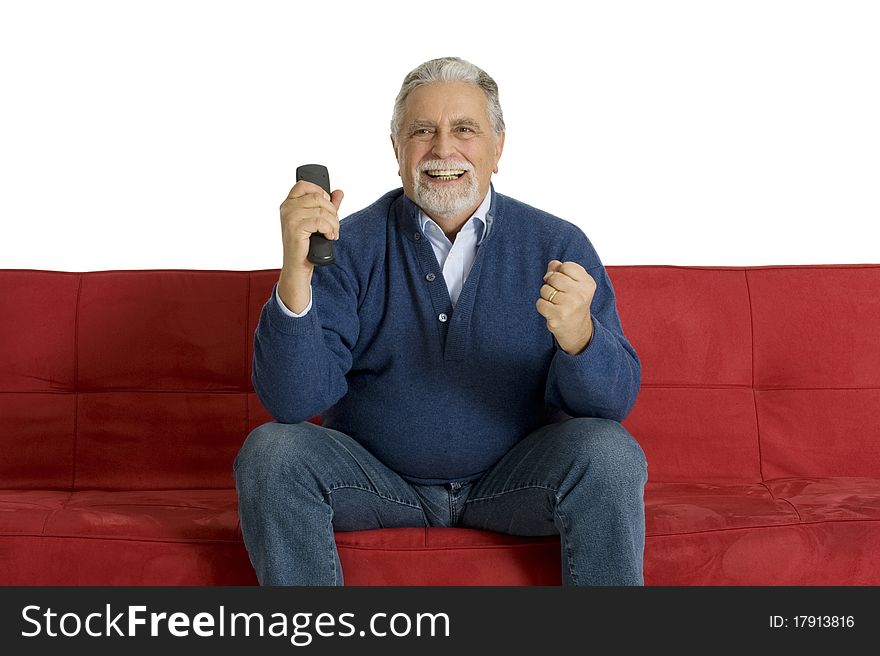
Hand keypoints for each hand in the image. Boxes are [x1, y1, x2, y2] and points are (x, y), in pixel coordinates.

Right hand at [277, 180, 343, 311]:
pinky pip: (320, 221)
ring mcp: (289, 217)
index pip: (304, 185)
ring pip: (321, 210)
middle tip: (334, 224)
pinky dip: (330, 229)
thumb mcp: (319, 221)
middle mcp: (287, 208)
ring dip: (333, 222)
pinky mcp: (295, 228)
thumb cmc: (306, 244)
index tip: (328, 204)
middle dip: (332, 211)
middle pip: (318, 197)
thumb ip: (328, 205)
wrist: (299, 266)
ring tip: (332, 232)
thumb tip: (339, 192)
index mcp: (289, 203)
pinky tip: (330, 236)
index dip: (320, 191)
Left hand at [535, 260, 595, 354]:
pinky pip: (540, 303)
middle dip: (551, 284)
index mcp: (588, 283)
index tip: (565, 282)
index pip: (566, 266)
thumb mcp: (574, 284)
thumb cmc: (573, 302)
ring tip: (557, 304)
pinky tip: (552, 311)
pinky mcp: (558, 316)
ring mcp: (570, 306)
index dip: (560, 272)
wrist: (577, 330)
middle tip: (560, 295)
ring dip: (546, 296)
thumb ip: (562, 270)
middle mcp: (581, 294)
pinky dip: (542, 306)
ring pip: (545, 290)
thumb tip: (552, 265)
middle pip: (554, 277)